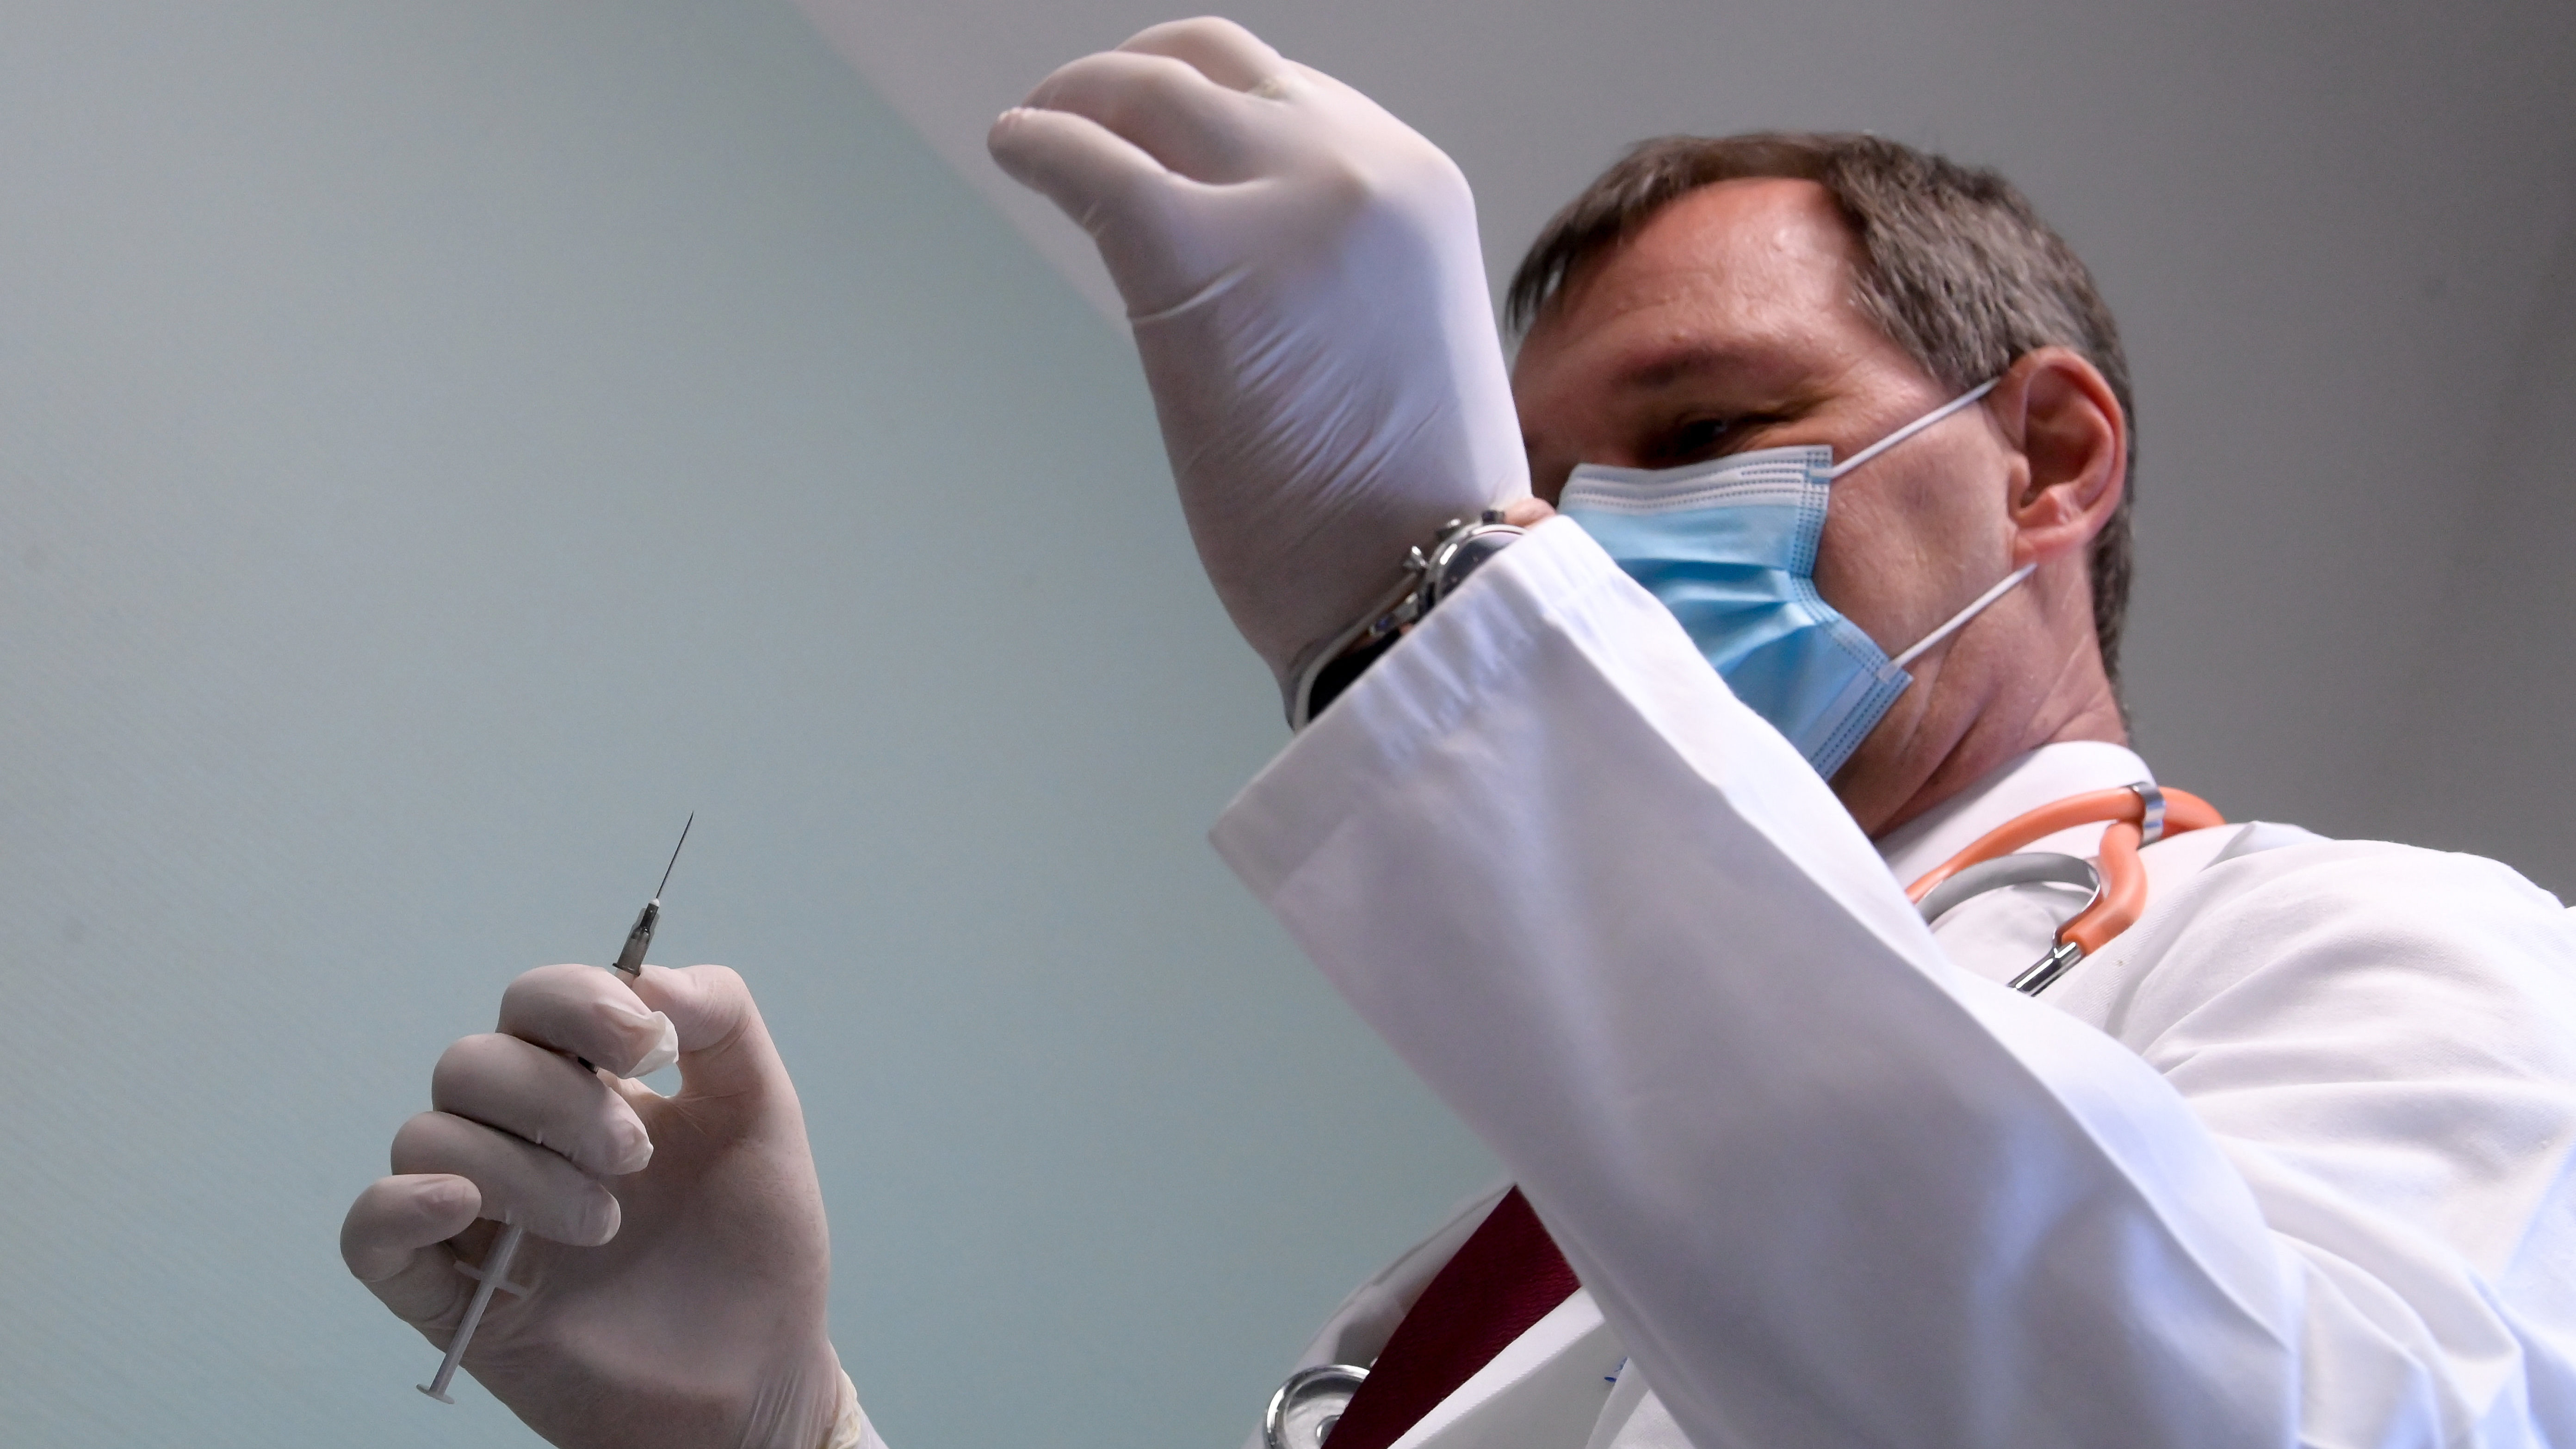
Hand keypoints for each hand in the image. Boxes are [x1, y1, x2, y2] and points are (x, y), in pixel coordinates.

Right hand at [341, 964, 845, 1448]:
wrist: (758, 1373)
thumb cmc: (755, 1245)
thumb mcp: (760, 1112)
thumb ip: (722, 1020)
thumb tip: (649, 974)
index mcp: (585, 1085)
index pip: (534, 1003)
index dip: (576, 1003)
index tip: (644, 1045)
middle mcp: (519, 1138)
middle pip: (473, 1063)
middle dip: (558, 1098)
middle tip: (637, 1159)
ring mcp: (478, 1216)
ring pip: (428, 1137)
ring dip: (519, 1168)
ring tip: (605, 1224)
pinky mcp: (450, 1296)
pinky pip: (369, 1233)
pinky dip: (400, 1207)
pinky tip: (462, 1208)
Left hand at [989, 18, 1530, 698]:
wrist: (1426, 580)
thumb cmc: (1406, 508)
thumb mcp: (1393, 338)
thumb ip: (1331, 268)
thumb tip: (1233, 251)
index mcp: (1415, 187)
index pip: (1288, 92)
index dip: (1202, 98)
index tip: (1148, 124)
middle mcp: (1359, 168)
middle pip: (1214, 66)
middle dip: (1130, 79)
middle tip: (1073, 109)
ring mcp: (1281, 206)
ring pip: (1147, 94)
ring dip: (1075, 99)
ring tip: (1035, 131)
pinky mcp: (1198, 260)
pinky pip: (1092, 163)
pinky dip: (1038, 143)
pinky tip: (1015, 152)